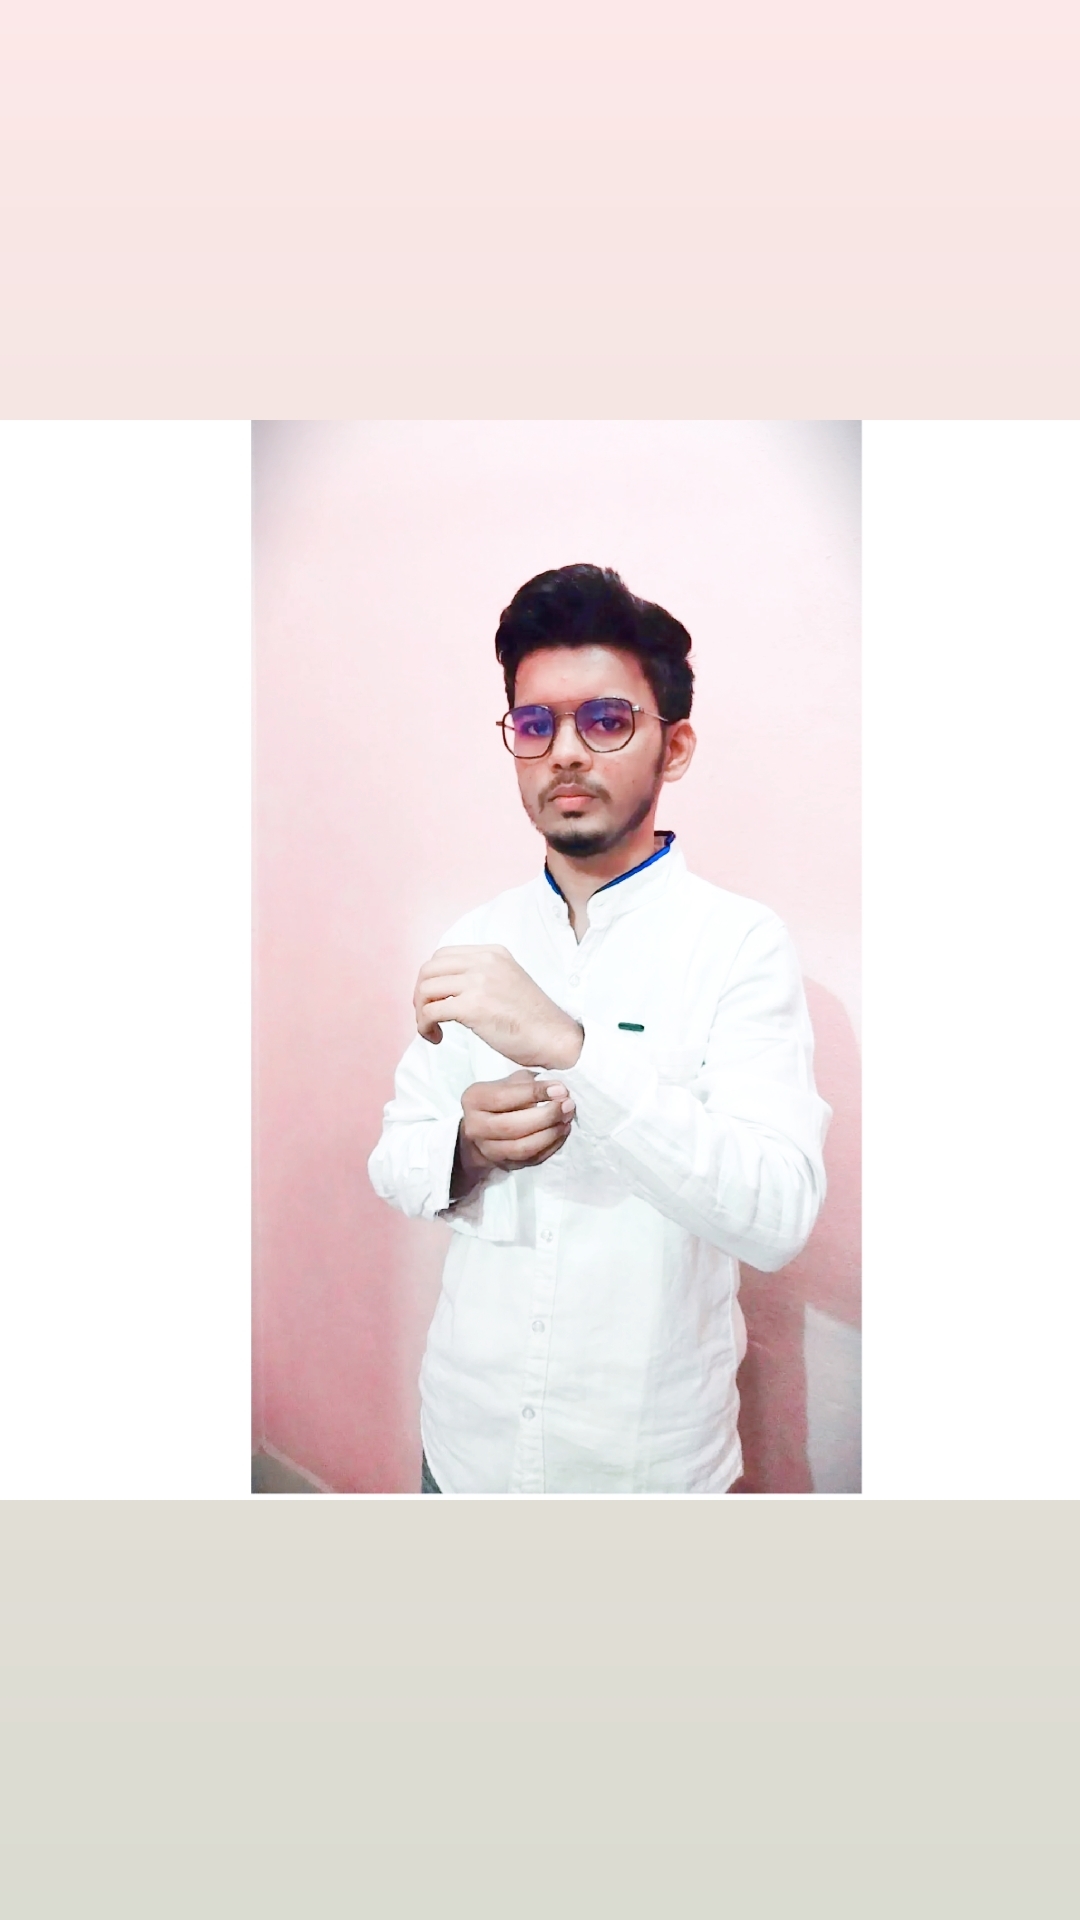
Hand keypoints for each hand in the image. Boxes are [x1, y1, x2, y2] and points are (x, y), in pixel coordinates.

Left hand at [415, 943, 582, 1068]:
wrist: (555, 1038)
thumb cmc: (533, 1020)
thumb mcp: (507, 982)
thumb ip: (481, 977)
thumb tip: (447, 989)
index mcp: (493, 953)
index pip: (443, 956)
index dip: (431, 979)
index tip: (435, 1000)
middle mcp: (485, 961)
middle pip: (429, 969)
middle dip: (420, 995)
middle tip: (428, 1017)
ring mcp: (479, 982)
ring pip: (425, 989)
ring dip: (420, 1012)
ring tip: (432, 1030)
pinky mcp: (473, 1007)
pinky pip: (431, 1011)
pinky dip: (425, 1026)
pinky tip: (436, 1037)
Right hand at [451, 1069, 575, 1198]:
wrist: (487, 1127)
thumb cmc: (504, 1097)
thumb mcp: (511, 1081)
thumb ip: (531, 1082)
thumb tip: (559, 1089)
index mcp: (474, 1099)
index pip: (504, 1097)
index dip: (534, 1094)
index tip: (560, 1089)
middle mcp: (475, 1127)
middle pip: (512, 1126)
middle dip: (545, 1116)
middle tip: (567, 1105)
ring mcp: (488, 1150)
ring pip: (522, 1147)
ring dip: (550, 1134)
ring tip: (567, 1119)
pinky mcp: (505, 1164)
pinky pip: (532, 1159)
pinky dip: (551, 1146)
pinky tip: (562, 1132)